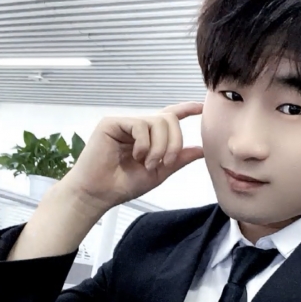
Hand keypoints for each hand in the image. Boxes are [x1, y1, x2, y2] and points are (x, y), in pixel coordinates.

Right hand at [62, 101, 204, 210]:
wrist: (99, 194)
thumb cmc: (122, 184)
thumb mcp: (159, 173)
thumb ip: (178, 159)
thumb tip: (200, 150)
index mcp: (149, 137)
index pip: (169, 116)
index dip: (186, 109)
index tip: (201, 108)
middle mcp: (138, 127)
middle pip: (169, 119)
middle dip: (174, 142)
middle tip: (165, 163)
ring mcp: (125, 124)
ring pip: (158, 121)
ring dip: (160, 147)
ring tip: (149, 164)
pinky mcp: (112, 123)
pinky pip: (140, 125)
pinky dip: (144, 144)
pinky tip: (136, 156)